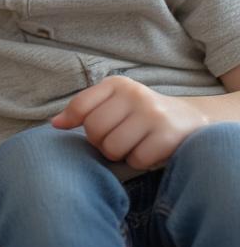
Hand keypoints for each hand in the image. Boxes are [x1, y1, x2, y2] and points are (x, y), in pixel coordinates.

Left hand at [51, 75, 206, 168]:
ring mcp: (153, 114)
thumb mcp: (114, 103)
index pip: (81, 106)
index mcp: (117, 84)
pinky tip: (147, 151)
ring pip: (113, 147)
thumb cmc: (141, 114)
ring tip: (130, 146)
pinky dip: (138, 162)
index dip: (73, 123)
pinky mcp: (168, 135)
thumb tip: (55, 124)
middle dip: (100, 143)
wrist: (190, 120)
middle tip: (114, 141)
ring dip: (118, 155)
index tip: (79, 130)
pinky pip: (136, 160)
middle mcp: (134, 94)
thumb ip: (84, 110)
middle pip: (94, 130)